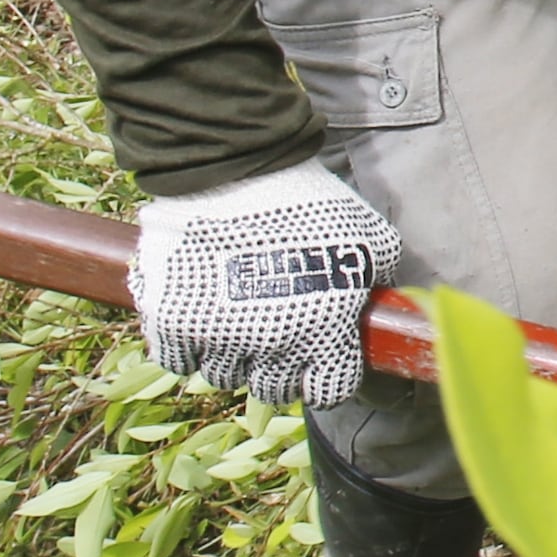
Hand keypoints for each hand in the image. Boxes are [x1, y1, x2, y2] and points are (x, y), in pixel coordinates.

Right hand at [132, 162, 402, 406]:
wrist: (237, 166)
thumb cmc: (307, 200)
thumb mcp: (367, 237)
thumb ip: (377, 280)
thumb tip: (384, 304)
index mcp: (325, 332)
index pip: (329, 390)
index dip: (325, 374)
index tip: (319, 356)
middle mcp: (273, 346)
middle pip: (273, 388)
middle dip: (276, 364)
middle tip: (273, 329)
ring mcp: (218, 336)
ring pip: (224, 374)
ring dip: (231, 351)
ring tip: (235, 312)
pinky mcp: (171, 321)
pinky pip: (178, 360)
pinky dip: (186, 344)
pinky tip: (200, 313)